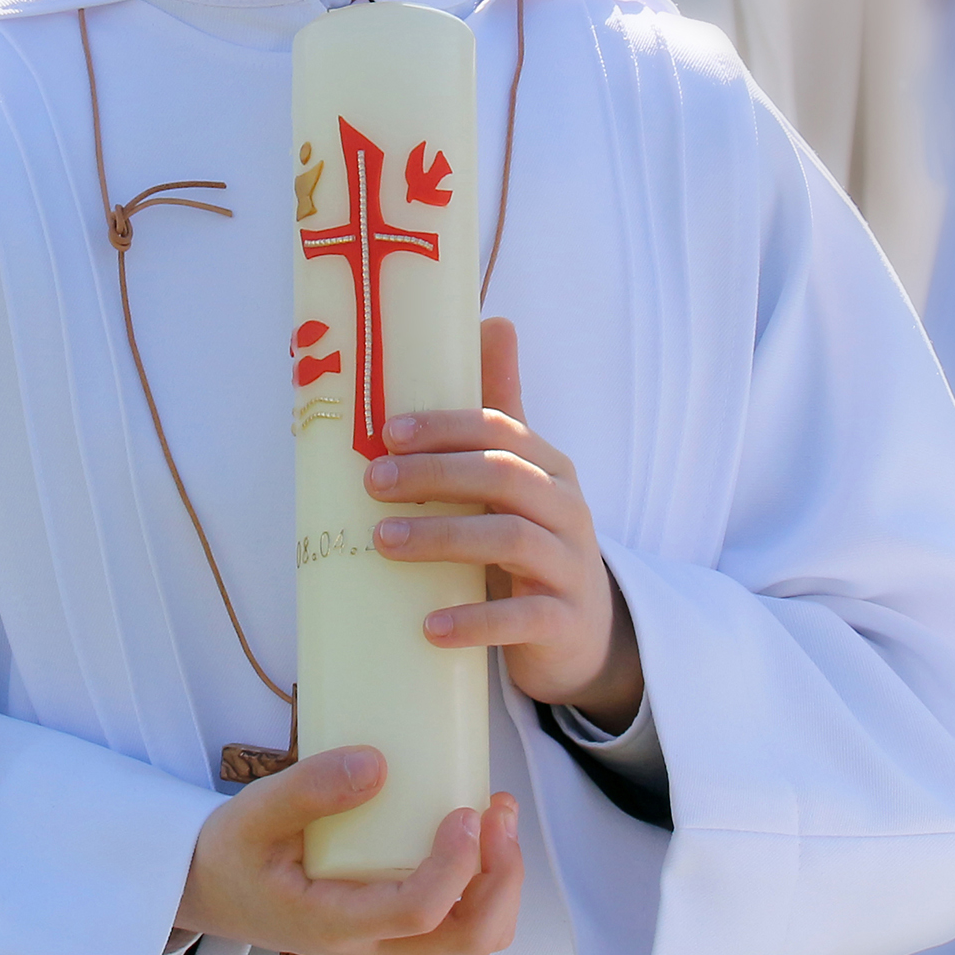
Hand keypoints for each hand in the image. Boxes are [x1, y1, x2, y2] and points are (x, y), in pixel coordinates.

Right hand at [172, 749, 522, 954]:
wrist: (211, 891)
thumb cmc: (232, 854)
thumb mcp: (253, 814)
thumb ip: (309, 789)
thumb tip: (378, 763)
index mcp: (337, 926)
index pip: (418, 913)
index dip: (456, 866)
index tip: (465, 811)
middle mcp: (374, 947)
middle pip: (470, 936)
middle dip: (502, 875)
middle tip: (497, 810)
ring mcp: (390, 943)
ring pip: (476, 932)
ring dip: (500, 877)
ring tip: (494, 813)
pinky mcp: (397, 927)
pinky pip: (460, 916)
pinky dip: (484, 877)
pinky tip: (473, 827)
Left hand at [371, 320, 642, 725]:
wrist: (582, 633)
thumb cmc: (533, 540)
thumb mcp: (518, 477)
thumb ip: (500, 410)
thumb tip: (494, 320)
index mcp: (549, 467)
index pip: (500, 431)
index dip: (444, 427)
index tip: (385, 433)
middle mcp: (566, 509)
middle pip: (504, 477)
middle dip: (435, 475)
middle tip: (372, 483)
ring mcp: (570, 566)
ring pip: (510, 541)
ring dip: (442, 538)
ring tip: (383, 542)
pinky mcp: (563, 621)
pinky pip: (522, 618)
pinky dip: (475, 620)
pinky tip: (430, 626)